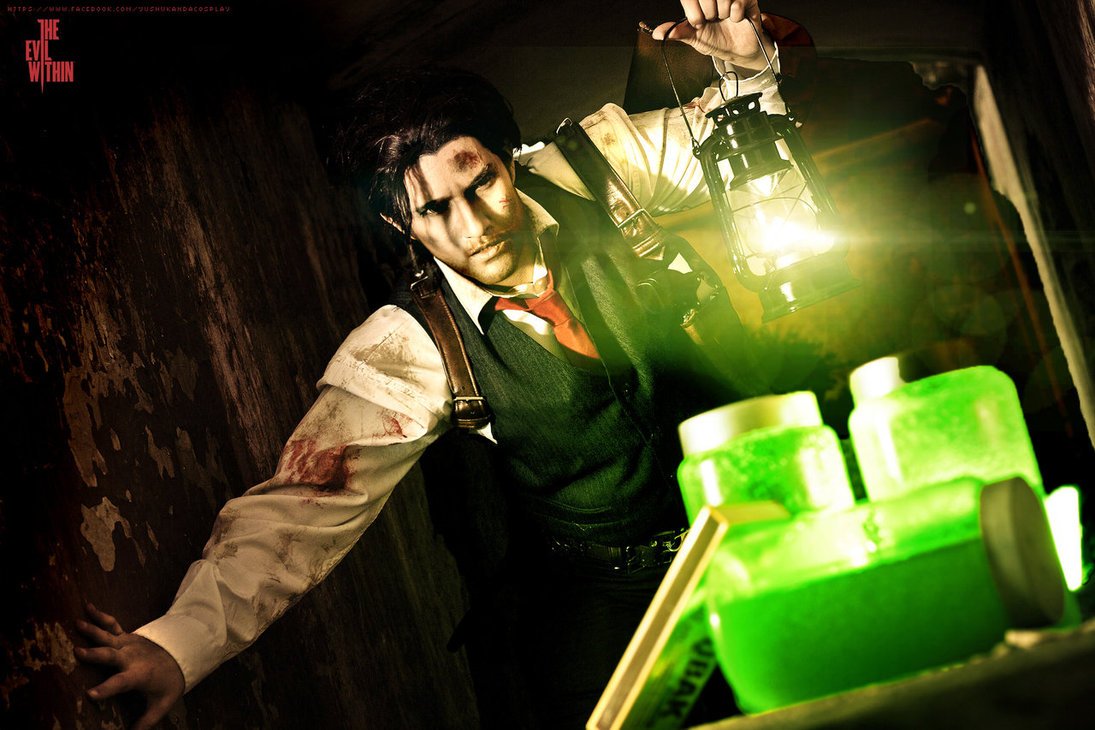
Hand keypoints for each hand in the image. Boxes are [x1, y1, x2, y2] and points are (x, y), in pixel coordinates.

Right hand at [74, 602, 184, 729]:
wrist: (184, 655)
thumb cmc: (170, 682)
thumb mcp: (162, 704)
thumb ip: (147, 722)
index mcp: (138, 674)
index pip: (120, 683)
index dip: (106, 689)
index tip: (90, 695)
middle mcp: (131, 657)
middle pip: (110, 655)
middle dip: (95, 654)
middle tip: (77, 653)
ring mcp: (129, 644)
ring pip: (108, 636)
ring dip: (92, 630)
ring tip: (76, 623)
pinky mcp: (127, 636)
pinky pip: (112, 625)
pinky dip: (100, 616)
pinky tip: (87, 606)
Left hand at [650, 0, 773, 72]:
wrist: (738, 50)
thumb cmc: (715, 40)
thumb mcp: (694, 38)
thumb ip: (676, 32)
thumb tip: (656, 33)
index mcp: (698, 0)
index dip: (694, 12)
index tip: (699, 23)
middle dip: (709, 15)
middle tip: (713, 20)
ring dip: (723, 14)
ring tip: (724, 18)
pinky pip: (738, 3)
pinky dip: (736, 15)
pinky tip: (736, 18)